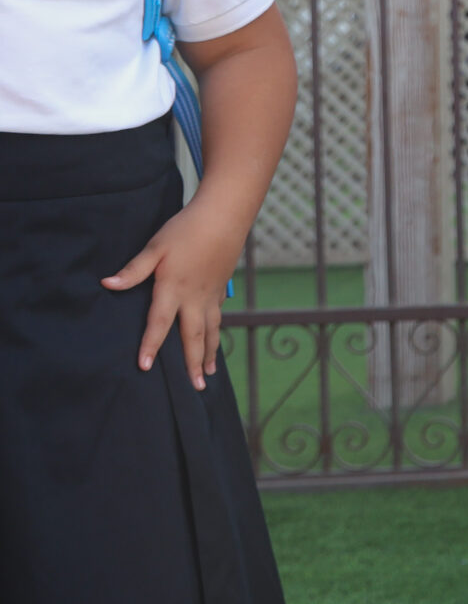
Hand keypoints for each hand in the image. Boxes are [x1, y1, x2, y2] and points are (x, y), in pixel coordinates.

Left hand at [102, 202, 242, 388]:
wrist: (224, 217)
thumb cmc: (185, 230)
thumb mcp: (155, 247)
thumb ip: (133, 270)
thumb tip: (107, 284)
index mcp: (174, 288)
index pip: (160, 323)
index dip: (151, 345)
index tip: (145, 366)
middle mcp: (194, 297)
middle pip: (194, 336)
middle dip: (194, 363)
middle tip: (196, 386)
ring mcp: (211, 295)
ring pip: (211, 331)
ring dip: (210, 354)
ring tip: (209, 375)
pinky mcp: (220, 289)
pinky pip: (217, 319)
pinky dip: (215, 335)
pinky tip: (214, 343)